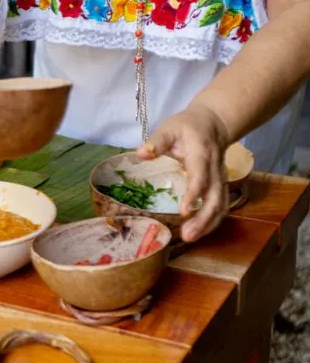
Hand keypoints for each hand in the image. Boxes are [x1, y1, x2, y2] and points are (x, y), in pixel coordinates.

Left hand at [136, 105, 230, 241]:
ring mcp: (220, 179)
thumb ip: (156, 141)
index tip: (184, 210)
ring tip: (190, 238)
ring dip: (208, 224)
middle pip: (215, 197)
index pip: (201, 176)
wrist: (213, 123)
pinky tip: (199, 232)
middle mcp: (215, 169)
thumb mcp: (170, 127)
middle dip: (203, 218)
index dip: (194, 193)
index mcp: (202, 154)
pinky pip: (221, 206)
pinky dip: (212, 221)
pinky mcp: (220, 186)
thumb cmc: (187, 126)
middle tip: (187, 236)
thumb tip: (141, 153)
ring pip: (221, 204)